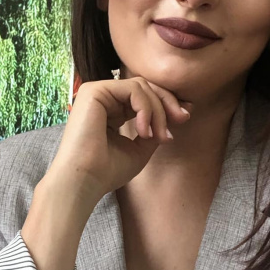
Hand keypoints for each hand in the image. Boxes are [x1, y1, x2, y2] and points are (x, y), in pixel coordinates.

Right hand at [45, 77, 192, 204]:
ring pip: (141, 87)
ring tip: (157, 136)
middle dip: (167, 102)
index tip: (185, 118)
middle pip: (145, 87)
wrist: (84, 182)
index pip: (144, 97)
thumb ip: (155, 129)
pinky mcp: (94, 91)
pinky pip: (132, 89)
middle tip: (182, 119)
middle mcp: (103, 98)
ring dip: (157, 110)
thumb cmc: (107, 171)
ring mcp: (97, 92)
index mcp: (111, 111)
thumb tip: (180, 113)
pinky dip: (145, 108)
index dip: (166, 104)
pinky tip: (144, 131)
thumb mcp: (140, 149)